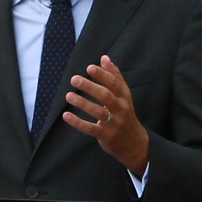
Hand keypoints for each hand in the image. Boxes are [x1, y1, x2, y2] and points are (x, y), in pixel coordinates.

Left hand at [64, 55, 148, 175]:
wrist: (134, 143)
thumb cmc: (125, 115)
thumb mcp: (124, 96)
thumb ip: (114, 77)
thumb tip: (104, 58)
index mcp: (124, 97)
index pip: (114, 83)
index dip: (102, 75)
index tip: (89, 67)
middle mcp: (121, 109)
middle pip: (106, 96)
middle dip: (90, 87)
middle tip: (75, 79)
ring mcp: (114, 123)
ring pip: (98, 111)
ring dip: (83, 103)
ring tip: (69, 95)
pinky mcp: (106, 136)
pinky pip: (90, 128)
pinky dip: (78, 122)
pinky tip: (66, 115)